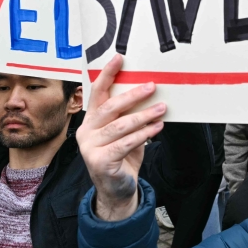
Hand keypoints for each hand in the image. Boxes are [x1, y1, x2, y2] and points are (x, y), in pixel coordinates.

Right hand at [76, 53, 165, 221]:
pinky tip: (157, 127)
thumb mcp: (124, 132)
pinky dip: (144, 133)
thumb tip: (148, 90)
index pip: (97, 92)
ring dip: (144, 115)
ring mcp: (90, 147)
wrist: (117, 189)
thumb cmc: (122, 155)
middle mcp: (86, 131)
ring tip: (162, 107)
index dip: (108, 74)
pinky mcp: (100, 161)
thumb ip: (128, 114)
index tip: (119, 58)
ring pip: (121, 125)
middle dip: (133, 95)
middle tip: (152, 85)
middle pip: (110, 107)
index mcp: (90, 120)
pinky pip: (126, 143)